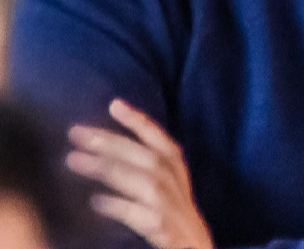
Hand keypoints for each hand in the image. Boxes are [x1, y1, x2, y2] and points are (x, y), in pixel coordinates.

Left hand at [66, 99, 212, 248]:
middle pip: (143, 155)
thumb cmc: (173, 211)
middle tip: (75, 132)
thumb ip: (145, 163)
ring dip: (106, 168)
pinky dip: (117, 206)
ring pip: (140, 179)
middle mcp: (174, 181)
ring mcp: (169, 204)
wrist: (195, 246)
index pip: (158, 138)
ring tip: (73, 160)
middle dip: (109, 141)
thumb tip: (103, 144)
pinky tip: (95, 202)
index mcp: (176, 167)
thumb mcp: (167, 181)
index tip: (114, 104)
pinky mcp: (162, 227)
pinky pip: (137, 213)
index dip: (138, 120)